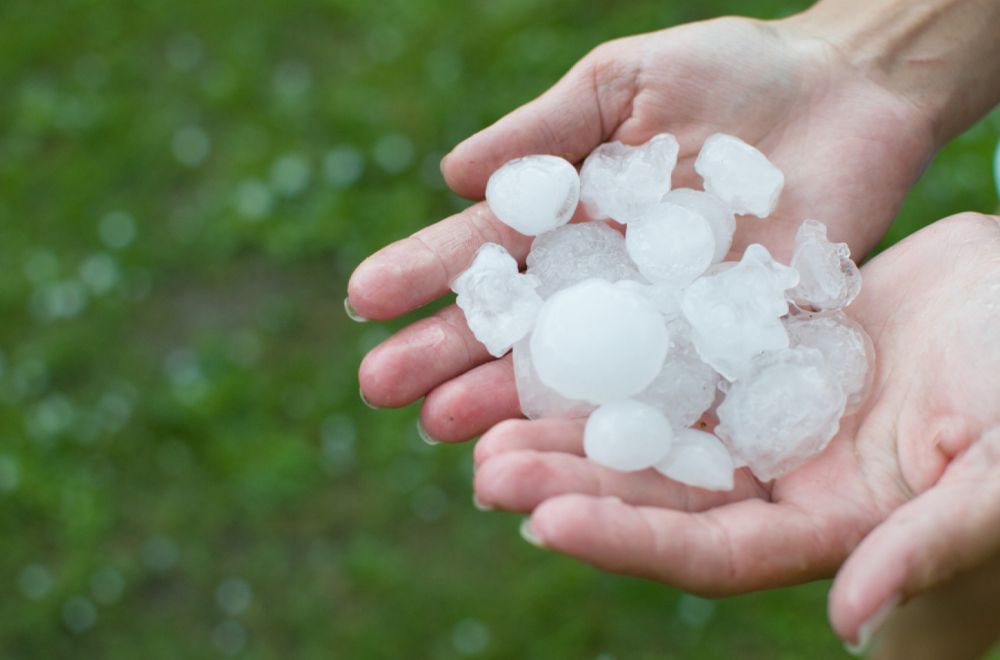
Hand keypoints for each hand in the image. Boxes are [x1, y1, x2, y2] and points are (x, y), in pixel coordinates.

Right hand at [349, 16, 934, 440]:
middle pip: (518, 324)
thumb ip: (544, 130)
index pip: (487, 251)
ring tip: (448, 431)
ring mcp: (661, 318)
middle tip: (382, 392)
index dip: (425, 273)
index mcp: (571, 216)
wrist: (846, 92)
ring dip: (511, 401)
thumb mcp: (623, 83)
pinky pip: (670, 387)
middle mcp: (604, 277)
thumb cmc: (729, 75)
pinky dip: (619, 420)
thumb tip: (451, 176)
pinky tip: (569, 448)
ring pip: (576, 369)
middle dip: (449, 355)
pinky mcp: (726, 344)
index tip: (365, 300)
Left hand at [470, 212, 999, 649]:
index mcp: (826, 525)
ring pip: (649, 425)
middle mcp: (778, 477)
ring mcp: (760, 411)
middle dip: (570, 484)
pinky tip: (552, 338)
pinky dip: (614, 351)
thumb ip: (931, 543)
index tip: (544, 521)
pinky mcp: (752, 347)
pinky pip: (669, 350)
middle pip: (657, 492)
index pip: (709, 551)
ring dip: (571, 424)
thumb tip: (848, 622)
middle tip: (483, 468)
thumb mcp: (999, 470)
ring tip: (484, 417)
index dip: (629, 542)